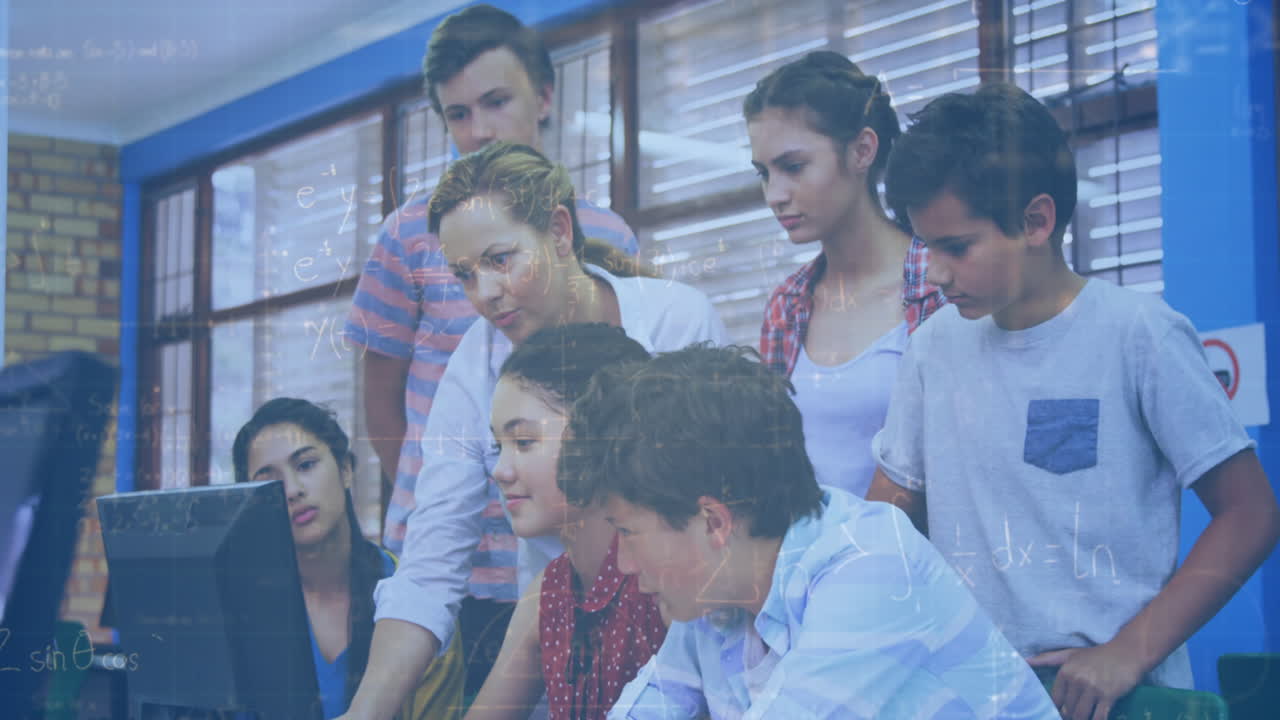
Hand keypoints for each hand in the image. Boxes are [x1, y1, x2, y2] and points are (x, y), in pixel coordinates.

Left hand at [1028, 644, 1145, 719]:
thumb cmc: (1096, 655)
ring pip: (1081, 715)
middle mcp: (1077, 681)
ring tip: (1082, 717)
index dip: (1056, 709)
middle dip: (1070, 716)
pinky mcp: (1108, 697)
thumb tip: (1024, 661)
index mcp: (1065, 672)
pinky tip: (1096, 719)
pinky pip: (1099, 717)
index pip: (1055, 699)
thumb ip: (1047, 659)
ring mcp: (1093, 690)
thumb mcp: (1070, 654)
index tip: (1059, 713)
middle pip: (1068, 709)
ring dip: (1081, 719)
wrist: (1126, 653)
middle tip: (1072, 716)